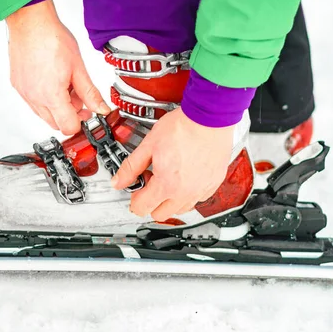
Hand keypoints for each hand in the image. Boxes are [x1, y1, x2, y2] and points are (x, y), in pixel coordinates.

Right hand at [6, 0, 110, 134]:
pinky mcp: (18, 86)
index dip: (81, 121)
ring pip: (44, 114)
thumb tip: (101, 108)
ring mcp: (24, 93)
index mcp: (51, 95)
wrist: (31, 22)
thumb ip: (91, 93)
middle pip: (56, 123)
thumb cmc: (52, 39)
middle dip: (70, 114)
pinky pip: (33, 102)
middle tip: (79, 97)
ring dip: (57, 107)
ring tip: (65, 85)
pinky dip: (44, 98)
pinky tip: (52, 81)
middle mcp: (34, 98)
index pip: (68, 126)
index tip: (87, 111)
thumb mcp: (79, 68)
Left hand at [111, 108, 233, 220]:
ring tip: (168, 177)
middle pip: (160, 214)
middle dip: (151, 201)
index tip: (137, 187)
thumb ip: (131, 166)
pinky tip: (184, 176)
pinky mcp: (213, 183)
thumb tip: (118, 180)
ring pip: (181, 209)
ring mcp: (201, 189)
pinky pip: (198, 199)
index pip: (142, 208)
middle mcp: (186, 192)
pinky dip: (189, 193)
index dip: (134, 198)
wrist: (209, 117)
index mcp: (167, 184)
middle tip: (151, 181)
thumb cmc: (183, 127)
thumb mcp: (148, 144)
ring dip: (170, 200)